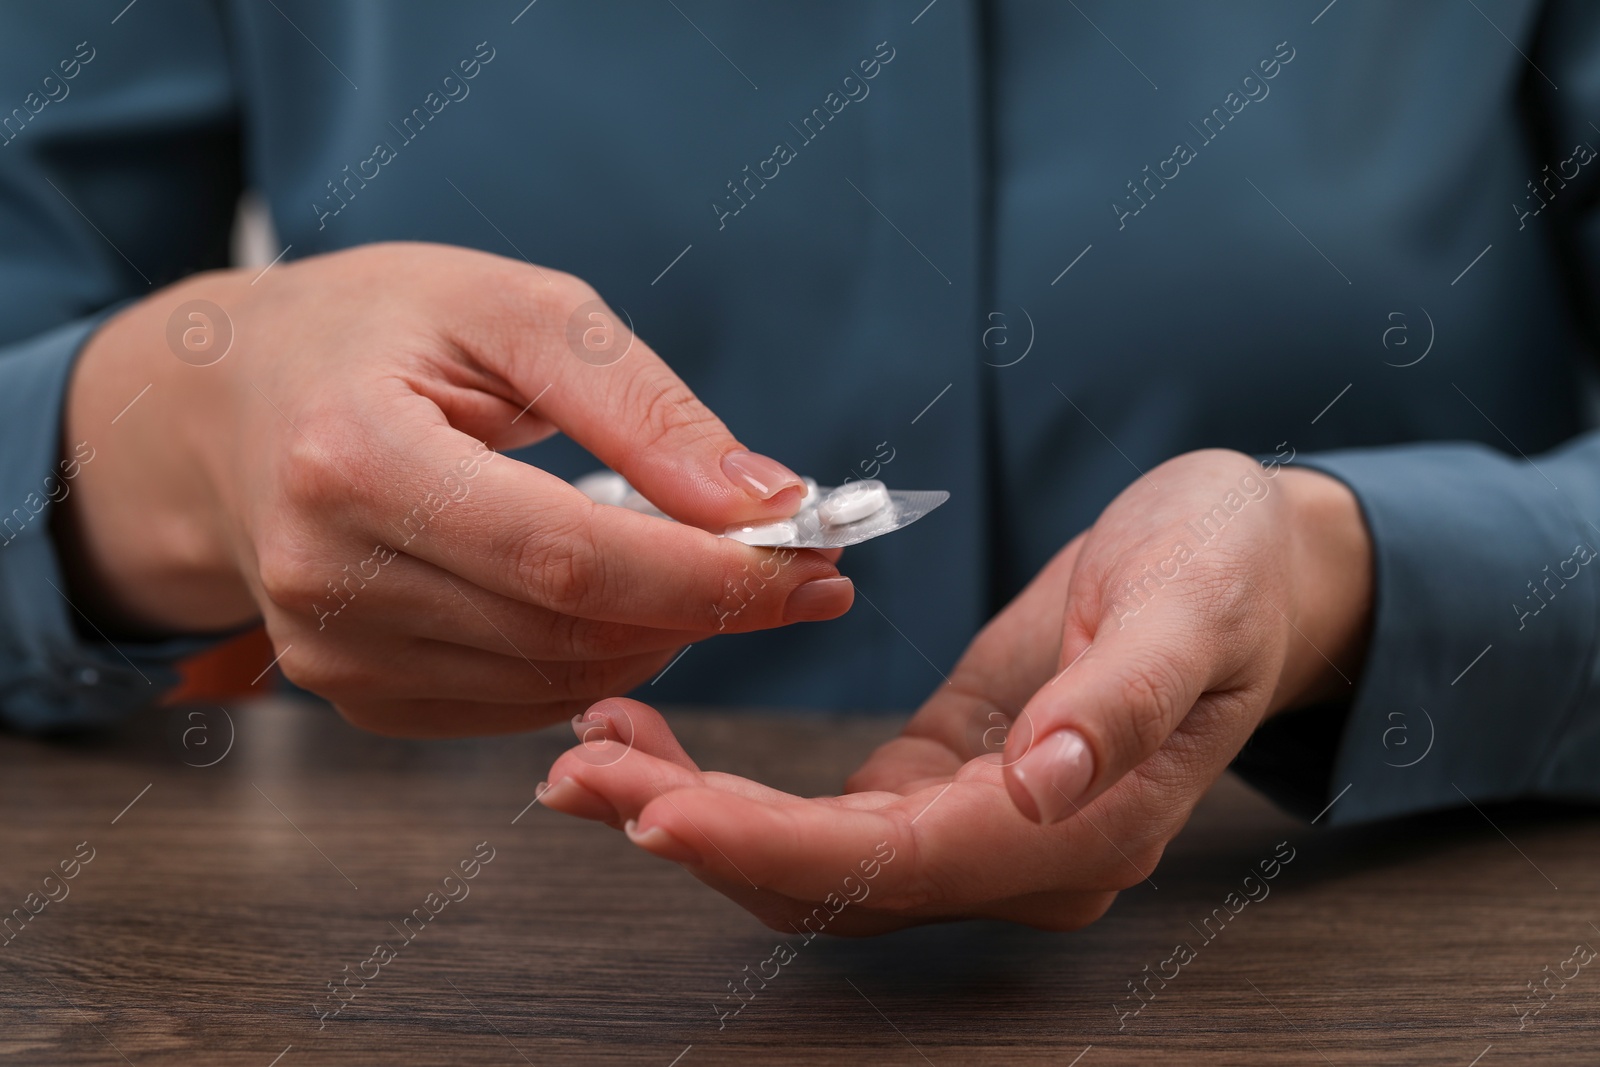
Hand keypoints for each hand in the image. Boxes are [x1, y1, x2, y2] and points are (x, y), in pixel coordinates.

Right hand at [57, 243, 852, 735]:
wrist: (228, 400)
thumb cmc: (379, 330)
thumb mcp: (514, 311)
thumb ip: (642, 406)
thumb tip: (766, 501)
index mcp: (353, 457)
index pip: (566, 556)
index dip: (705, 575)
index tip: (815, 566)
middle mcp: (324, 574)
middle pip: (567, 629)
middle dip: (710, 609)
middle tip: (802, 569)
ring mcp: (327, 651)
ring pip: (554, 681)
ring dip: (662, 636)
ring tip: (712, 570)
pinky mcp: (348, 692)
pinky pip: (515, 704)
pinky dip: (596, 661)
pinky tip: (623, 603)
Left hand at [538, 450, 1370, 929]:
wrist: (1240, 559)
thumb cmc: (1227, 570)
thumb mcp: (1190, 605)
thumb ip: (1122, 702)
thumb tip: (1049, 787)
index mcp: (1084, 826)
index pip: (901, 864)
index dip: (775, 845)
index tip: (662, 809)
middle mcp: (1019, 852)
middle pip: (832, 880)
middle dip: (700, 834)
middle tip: (577, 775)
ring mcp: (976, 824)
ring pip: (812, 860)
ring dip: (696, 816)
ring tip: (589, 756)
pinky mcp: (941, 780)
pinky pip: (822, 815)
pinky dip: (732, 789)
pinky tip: (659, 747)